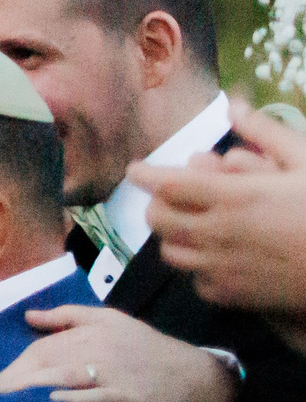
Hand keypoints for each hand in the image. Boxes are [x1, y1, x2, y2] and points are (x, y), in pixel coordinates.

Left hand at [0, 305, 236, 401]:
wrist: (197, 376)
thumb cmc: (149, 350)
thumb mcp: (112, 321)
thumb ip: (69, 316)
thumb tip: (28, 315)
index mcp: (90, 331)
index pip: (39, 348)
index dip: (11, 369)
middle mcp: (97, 348)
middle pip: (43, 362)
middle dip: (10, 382)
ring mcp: (112, 373)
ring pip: (62, 377)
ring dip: (29, 391)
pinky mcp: (128, 397)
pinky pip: (94, 398)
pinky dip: (71, 401)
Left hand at [135, 108, 305, 316]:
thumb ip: (267, 133)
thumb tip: (234, 105)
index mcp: (236, 198)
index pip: (168, 184)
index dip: (145, 174)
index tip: (135, 169)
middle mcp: (219, 234)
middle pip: (159, 219)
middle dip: (156, 204)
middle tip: (165, 197)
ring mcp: (221, 268)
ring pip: (171, 252)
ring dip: (174, 236)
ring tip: (189, 225)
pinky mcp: (230, 296)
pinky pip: (195, 280)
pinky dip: (198, 266)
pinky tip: (215, 256)